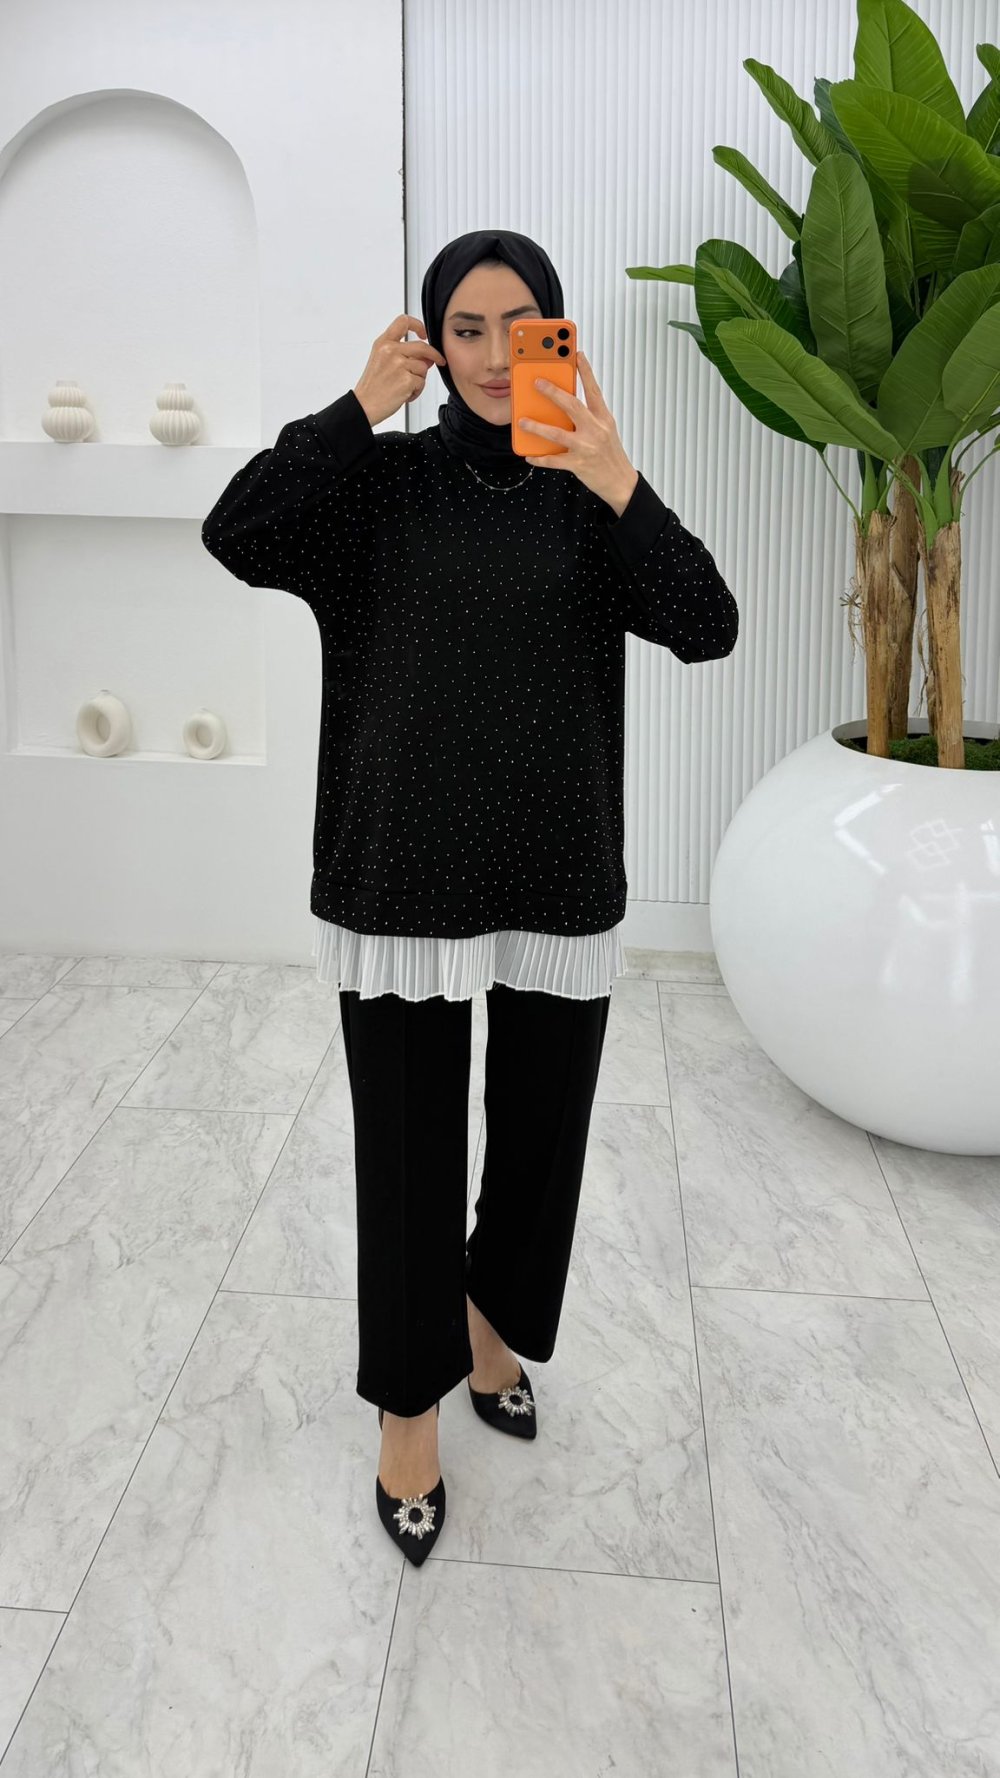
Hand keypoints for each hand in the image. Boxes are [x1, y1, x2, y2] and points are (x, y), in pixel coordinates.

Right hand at [353, 314, 447, 426]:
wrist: (364, 405)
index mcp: (383, 343)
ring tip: (406, 386)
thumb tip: (427, 357)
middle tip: (439, 360)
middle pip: (422, 347)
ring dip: (420, 379)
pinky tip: (405, 394)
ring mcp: (399, 365)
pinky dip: (416, 391)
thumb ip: (403, 354)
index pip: (403, 322)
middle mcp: (391, 350)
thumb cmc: (372, 386)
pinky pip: (422, 382)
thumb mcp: (382, 361)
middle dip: (434, 355)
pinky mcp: (407, 380)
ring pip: (424, 367)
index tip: (423, 334)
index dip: (418, 325)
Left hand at [518, 350, 635, 506]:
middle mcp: (596, 430)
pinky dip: (540, 458)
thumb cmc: (610, 454)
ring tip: (522, 421)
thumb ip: (588, 416)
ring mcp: (586, 448)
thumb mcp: (605, 430)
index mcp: (604, 418)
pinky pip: (554, 460)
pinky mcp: (578, 465)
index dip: (585, 371)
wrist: (621, 482)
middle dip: (553, 393)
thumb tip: (562, 405)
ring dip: (537, 426)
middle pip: (572, 406)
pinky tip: (529, 455)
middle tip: (537, 382)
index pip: (593, 390)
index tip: (577, 354)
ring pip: (557, 434)